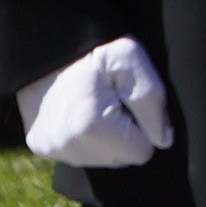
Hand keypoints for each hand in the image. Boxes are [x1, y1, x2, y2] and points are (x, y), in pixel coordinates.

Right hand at [19, 37, 174, 169]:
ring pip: (101, 159)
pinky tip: (84, 112)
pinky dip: (87, 138)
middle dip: (126, 133)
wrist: (48, 48)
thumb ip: (152, 100)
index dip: (145, 126)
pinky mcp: (42, 148)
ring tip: (99, 104)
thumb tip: (163, 140)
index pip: (141, 152)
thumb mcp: (131, 59)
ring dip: (108, 137)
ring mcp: (52, 149)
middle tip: (115, 100)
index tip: (131, 102)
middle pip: (121, 159)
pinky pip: (80, 154)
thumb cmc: (94, 50)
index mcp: (91, 127)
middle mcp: (67, 146)